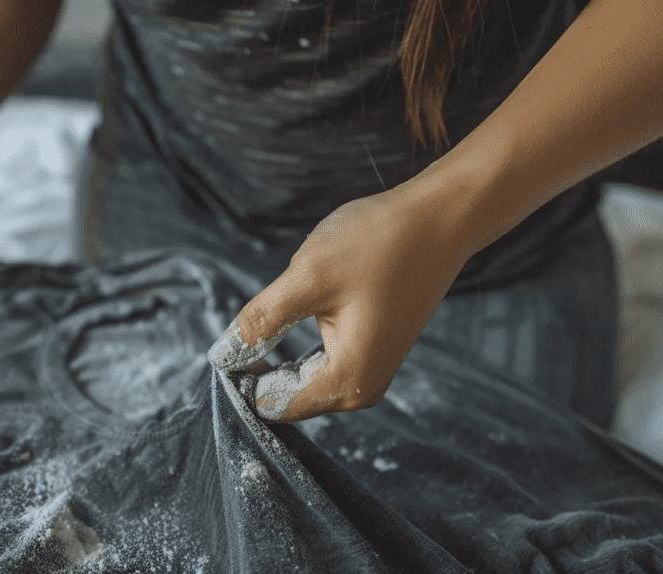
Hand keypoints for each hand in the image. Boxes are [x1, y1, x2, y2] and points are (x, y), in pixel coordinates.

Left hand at [208, 177, 475, 421]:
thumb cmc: (379, 244)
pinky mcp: (373, 351)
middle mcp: (361, 389)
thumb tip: (222, 355)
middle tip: (255, 311)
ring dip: (280, 347)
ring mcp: (370, 371)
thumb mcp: (307, 278)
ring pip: (300, 375)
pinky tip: (305, 303)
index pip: (271, 404)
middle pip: (285, 394)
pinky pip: (321, 360)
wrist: (440, 219)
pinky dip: (301, 339)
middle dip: (259, 363)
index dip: (241, 377)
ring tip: (289, 299)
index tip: (228, 341)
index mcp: (346, 382)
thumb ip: (261, 321)